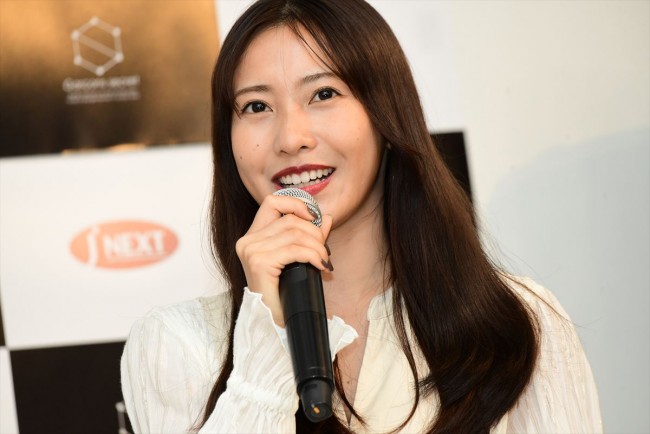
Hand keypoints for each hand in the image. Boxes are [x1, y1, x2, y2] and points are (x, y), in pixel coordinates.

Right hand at [235, 194, 332, 325]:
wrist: (273, 322)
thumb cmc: (284, 293)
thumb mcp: (298, 258)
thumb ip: (309, 236)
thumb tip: (327, 217)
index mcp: (253, 236)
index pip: (272, 202)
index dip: (295, 203)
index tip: (314, 218)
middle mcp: (247, 241)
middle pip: (290, 219)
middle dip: (315, 232)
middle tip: (325, 251)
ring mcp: (251, 251)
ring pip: (295, 233)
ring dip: (317, 246)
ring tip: (324, 261)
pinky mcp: (259, 262)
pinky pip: (295, 249)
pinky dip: (314, 255)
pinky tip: (321, 266)